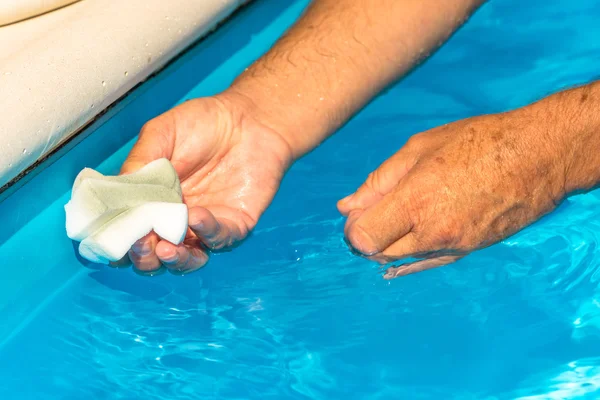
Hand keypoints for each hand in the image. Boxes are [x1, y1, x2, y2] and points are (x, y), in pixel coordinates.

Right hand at [117, 94, 292, 274]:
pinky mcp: (234, 225)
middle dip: (143, 257)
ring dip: (173, 260)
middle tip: (140, 244)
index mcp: (152, 201)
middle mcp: (176, 220)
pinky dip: (205, 232)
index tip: (113, 235)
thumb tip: (117, 196)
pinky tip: (195, 216)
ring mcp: (205, 226)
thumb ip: (139, 163)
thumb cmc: (203, 123)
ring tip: (164, 248)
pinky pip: (219, 239)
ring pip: (186, 260)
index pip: (129, 233)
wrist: (249, 117)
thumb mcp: (160, 135)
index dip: (119, 240)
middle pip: (153, 256)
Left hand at [338, 109, 566, 277]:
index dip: (353, 228)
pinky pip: (428, 261)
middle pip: (379, 253)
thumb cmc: (477, 141)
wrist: (538, 156)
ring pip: (402, 260)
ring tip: (395, 216)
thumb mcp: (419, 149)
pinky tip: (411, 234)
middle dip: (367, 237)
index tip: (357, 213)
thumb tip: (346, 206)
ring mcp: (454, 246)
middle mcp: (433, 231)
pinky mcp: (469, 251)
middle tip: (371, 214)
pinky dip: (411, 252)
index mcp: (416, 200)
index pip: (364, 238)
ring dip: (389, 244)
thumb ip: (378, 181)